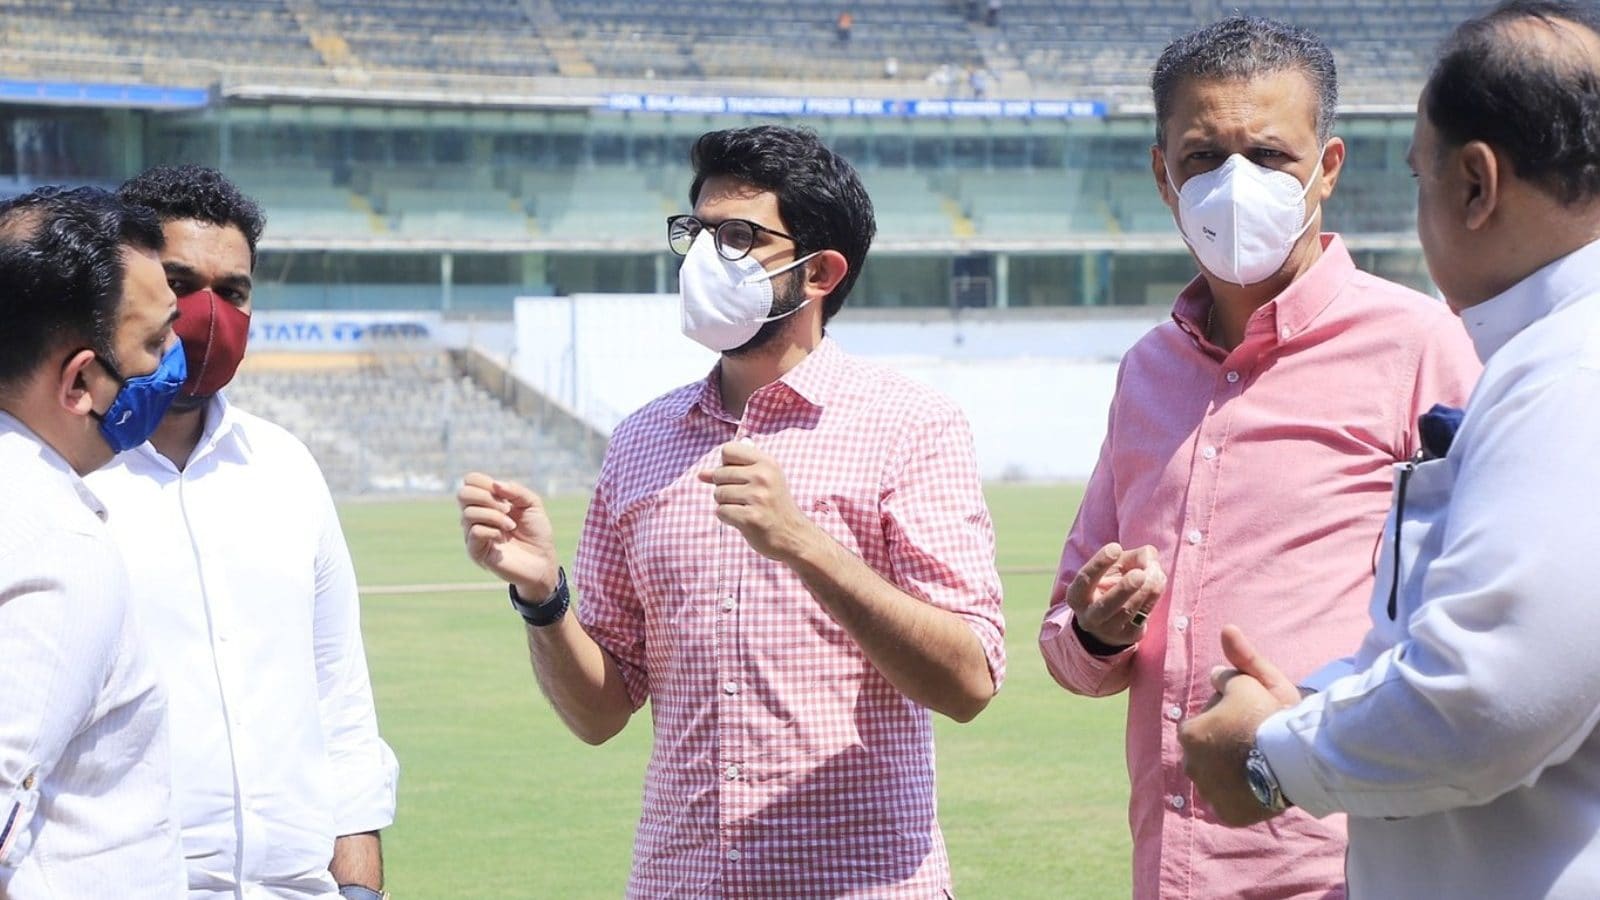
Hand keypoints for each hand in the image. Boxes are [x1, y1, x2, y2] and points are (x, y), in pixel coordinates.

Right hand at [457, 472, 561, 598]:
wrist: (542, 560)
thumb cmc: (537, 532)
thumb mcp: (532, 504)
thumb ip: (516, 491)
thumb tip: (495, 484)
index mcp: (487, 501)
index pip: (471, 481)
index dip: (485, 482)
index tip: (505, 495)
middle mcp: (476, 515)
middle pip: (463, 493)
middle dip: (487, 497)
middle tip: (507, 508)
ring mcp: (473, 533)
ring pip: (468, 513)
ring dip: (494, 516)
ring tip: (511, 525)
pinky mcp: (475, 550)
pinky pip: (475, 531)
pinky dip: (492, 530)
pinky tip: (503, 537)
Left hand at [697, 440, 818, 561]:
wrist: (793, 535)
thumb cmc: (773, 506)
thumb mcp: (761, 481)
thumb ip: (732, 472)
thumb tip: (700, 474)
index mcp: (767, 463)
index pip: (728, 450)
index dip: (726, 464)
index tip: (739, 477)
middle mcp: (763, 477)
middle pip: (719, 474)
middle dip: (724, 488)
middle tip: (745, 498)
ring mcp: (757, 497)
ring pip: (718, 494)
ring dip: (726, 504)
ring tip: (746, 509)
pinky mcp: (750, 518)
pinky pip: (721, 511)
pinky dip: (727, 518)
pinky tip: (744, 520)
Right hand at [1056, 542, 1166, 646]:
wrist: (1108, 622)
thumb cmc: (1110, 585)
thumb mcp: (1113, 568)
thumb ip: (1131, 556)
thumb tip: (1149, 555)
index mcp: (1077, 596)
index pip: (1085, 579)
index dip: (1099, 563)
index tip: (1116, 547)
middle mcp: (1089, 616)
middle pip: (1105, 605)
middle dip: (1124, 589)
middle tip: (1140, 574)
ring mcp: (1108, 629)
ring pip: (1127, 611)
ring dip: (1145, 591)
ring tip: (1156, 573)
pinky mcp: (1127, 636)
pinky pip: (1142, 616)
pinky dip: (1152, 597)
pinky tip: (1158, 582)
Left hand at [1179, 626, 1301, 825]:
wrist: (1297, 760)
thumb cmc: (1272, 716)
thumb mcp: (1256, 680)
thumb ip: (1238, 658)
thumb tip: (1226, 631)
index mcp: (1191, 733)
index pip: (1203, 721)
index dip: (1225, 715)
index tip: (1248, 716)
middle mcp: (1192, 765)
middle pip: (1208, 751)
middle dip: (1225, 744)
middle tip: (1256, 739)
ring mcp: (1210, 793)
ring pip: (1217, 777)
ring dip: (1231, 771)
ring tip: (1261, 763)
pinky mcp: (1228, 814)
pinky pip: (1231, 802)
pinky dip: (1241, 796)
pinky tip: (1261, 784)